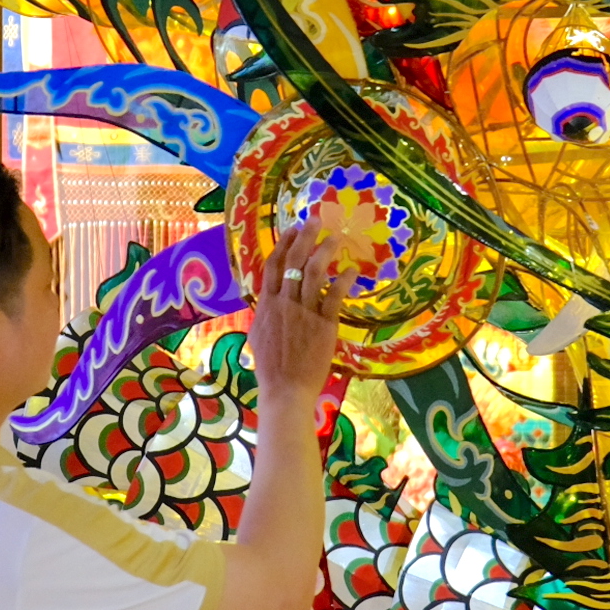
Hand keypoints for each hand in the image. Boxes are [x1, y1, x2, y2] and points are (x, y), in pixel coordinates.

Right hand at [250, 215, 351, 403]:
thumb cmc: (271, 368)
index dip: (283, 244)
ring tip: (336, 238)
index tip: (292, 229)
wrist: (284, 389)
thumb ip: (264, 314)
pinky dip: (343, 281)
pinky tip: (351, 271)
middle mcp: (283, 304)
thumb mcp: (257, 335)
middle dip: (304, 237)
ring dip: (325, 251)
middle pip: (294, 261)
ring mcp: (303, 313)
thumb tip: (267, 301)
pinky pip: (334, 296)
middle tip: (315, 220)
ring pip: (314, 273)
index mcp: (266, 305)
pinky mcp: (323, 325)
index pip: (273, 266)